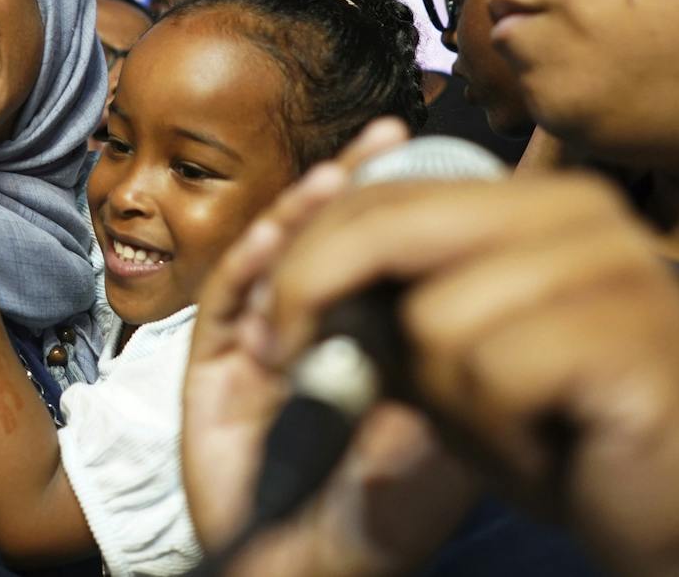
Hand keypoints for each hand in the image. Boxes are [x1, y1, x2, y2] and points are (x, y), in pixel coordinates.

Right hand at [183, 119, 475, 575]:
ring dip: (301, 214)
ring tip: (335, 178)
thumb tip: (464, 276)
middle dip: (352, 189)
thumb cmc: (380, 520)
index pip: (377, 254)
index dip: (395, 204)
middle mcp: (314, 335)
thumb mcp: (442, 437)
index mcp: (368, 346)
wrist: (305, 570)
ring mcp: (261, 346)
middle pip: (324, 242)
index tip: (419, 155)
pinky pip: (227, 301)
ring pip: (274, 258)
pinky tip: (276, 236)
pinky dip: (250, 264)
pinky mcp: (213, 366)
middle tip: (385, 143)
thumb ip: (444, 365)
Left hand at [261, 172, 678, 576]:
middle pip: (389, 227)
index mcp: (533, 201)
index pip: (384, 193)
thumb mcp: (444, 356)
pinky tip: (543, 450)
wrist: (671, 520)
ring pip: (435, 315)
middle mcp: (578, 212)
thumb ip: (381, 305)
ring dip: (440, 395)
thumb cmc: (549, 434)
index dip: (306, 252)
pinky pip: (494, 373)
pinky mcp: (633, 340)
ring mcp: (613, 268)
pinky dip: (493, 430)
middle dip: (318, 294)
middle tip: (292, 362)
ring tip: (497, 424)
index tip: (271, 320)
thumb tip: (279, 281)